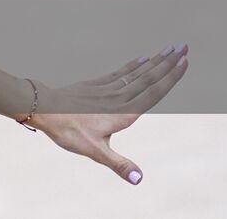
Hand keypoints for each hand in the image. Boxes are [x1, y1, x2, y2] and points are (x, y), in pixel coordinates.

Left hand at [28, 44, 188, 184]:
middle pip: (148, 77)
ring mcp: (107, 89)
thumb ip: (118, 164)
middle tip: (184, 46)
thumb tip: (139, 179)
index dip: (170, 78)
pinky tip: (142, 58)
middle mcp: (118, 97)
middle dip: (168, 63)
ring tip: (170, 48)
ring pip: (136, 72)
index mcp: (123, 112)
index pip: (153, 92)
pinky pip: (119, 72)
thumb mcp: (95, 151)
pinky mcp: (95, 85)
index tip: (184, 62)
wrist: (42, 109)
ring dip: (155, 61)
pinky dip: (133, 65)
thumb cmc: (68, 131)